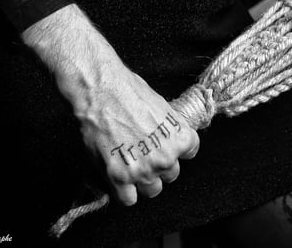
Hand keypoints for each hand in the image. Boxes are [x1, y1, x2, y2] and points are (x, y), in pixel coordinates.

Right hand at [22, 4, 199, 205]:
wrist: (101, 92)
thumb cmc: (129, 92)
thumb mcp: (162, 106)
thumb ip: (170, 128)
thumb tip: (168, 136)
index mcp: (181, 138)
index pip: (190, 153)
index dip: (176, 148)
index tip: (165, 144)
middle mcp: (166, 157)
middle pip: (171, 174)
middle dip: (159, 165)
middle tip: (144, 152)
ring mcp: (143, 170)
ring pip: (153, 190)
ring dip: (144, 180)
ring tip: (132, 165)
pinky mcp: (119, 177)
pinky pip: (129, 199)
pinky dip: (125, 191)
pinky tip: (120, 178)